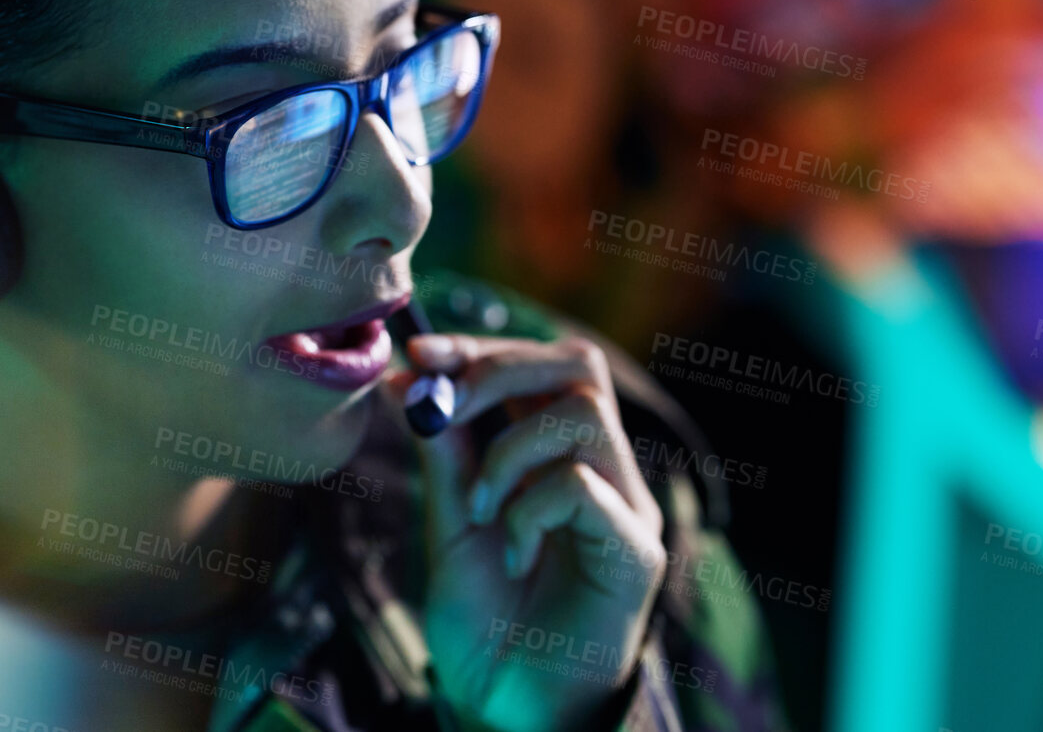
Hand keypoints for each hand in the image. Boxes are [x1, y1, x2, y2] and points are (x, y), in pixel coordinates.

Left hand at [384, 333, 666, 731]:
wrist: (505, 707)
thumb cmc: (486, 620)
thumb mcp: (450, 522)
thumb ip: (443, 452)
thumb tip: (407, 374)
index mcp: (562, 454)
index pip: (542, 363)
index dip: (482, 347)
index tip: (419, 351)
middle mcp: (606, 470)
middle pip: (579, 365)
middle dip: (497, 371)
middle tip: (444, 411)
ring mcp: (627, 508)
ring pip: (583, 413)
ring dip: (509, 450)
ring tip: (482, 510)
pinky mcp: (635, 552)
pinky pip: (582, 485)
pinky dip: (529, 508)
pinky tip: (512, 556)